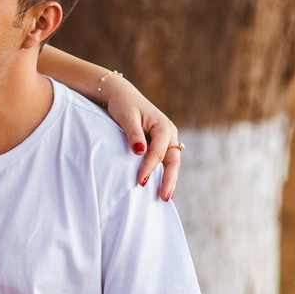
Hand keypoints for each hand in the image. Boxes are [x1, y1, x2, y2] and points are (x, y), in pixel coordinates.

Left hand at [104, 78, 180, 202]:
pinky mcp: (161, 144)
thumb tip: (140, 151)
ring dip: (169, 180)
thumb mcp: (127, 117)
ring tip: (165, 197)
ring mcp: (167, 139)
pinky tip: (161, 187)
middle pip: (172, 160)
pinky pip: (165, 161)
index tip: (140, 182)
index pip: (158, 152)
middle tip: (164, 197)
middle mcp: (169, 133)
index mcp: (163, 126)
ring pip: (171, 162)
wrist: (121, 95)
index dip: (149, 168)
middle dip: (169, 180)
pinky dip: (164, 174)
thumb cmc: (123, 105)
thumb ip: (133, 134)